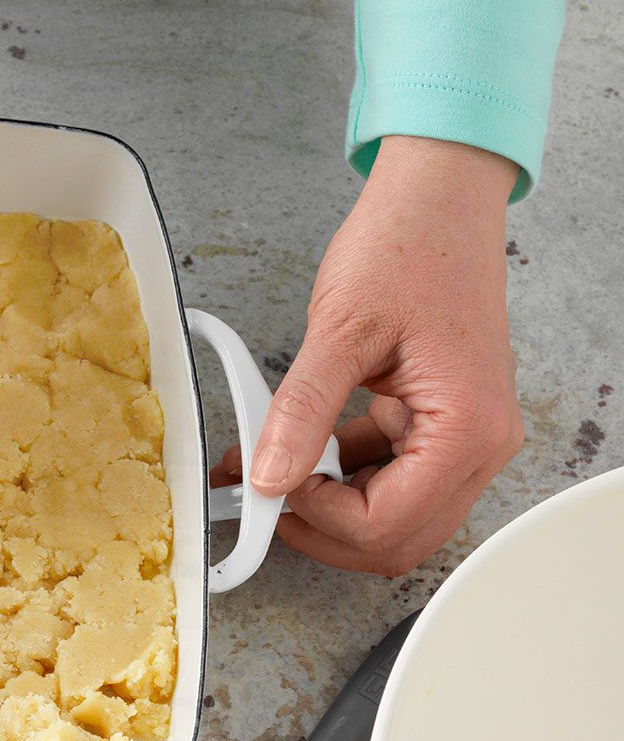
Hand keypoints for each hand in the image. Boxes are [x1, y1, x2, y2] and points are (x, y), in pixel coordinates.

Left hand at [221, 136, 523, 575]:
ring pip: (394, 516)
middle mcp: (480, 444)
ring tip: (265, 471)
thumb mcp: (341, 329)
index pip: (390, 525)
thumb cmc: (408, 248)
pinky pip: (389, 474)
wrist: (438, 200)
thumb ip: (303, 410)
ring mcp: (464, 436)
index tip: (267, 488)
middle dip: (324, 528)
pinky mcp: (440, 421)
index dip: (319, 519)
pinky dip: (338, 474)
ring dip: (328, 506)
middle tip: (261, 495)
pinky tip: (286, 451)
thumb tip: (269, 476)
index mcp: (466, 428)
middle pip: (399, 539)